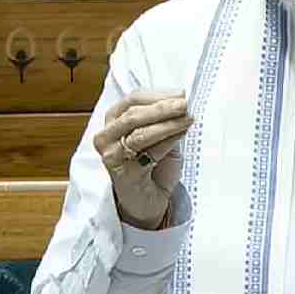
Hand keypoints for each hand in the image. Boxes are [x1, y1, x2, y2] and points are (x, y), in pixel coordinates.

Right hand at [93, 89, 193, 229]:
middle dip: (163, 108)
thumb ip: (164, 119)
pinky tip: (182, 133)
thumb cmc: (151, 163)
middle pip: (134, 115)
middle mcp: (106, 137)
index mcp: (113, 121)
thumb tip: (182, 100)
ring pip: (140, 134)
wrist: (146, 200)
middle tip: (185, 104)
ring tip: (188, 118)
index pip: (133, 100)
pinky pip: (149, 153)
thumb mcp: (159, 135)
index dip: (158, 95)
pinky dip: (168, 141)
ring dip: (168, 124)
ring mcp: (111, 157)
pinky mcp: (123, 175)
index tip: (181, 94)